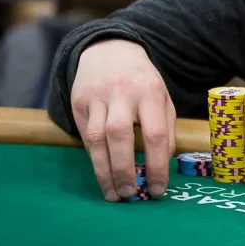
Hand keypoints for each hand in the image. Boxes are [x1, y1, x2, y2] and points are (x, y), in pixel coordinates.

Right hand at [70, 39, 175, 202]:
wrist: (110, 51)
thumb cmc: (142, 82)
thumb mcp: (162, 97)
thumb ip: (165, 128)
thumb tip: (161, 164)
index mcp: (150, 92)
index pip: (155, 133)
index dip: (156, 164)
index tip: (158, 188)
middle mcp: (123, 94)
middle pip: (120, 135)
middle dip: (124, 170)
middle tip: (131, 194)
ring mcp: (98, 98)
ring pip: (96, 139)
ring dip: (104, 171)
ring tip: (114, 194)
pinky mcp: (79, 103)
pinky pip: (84, 136)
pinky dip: (94, 159)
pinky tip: (102, 174)